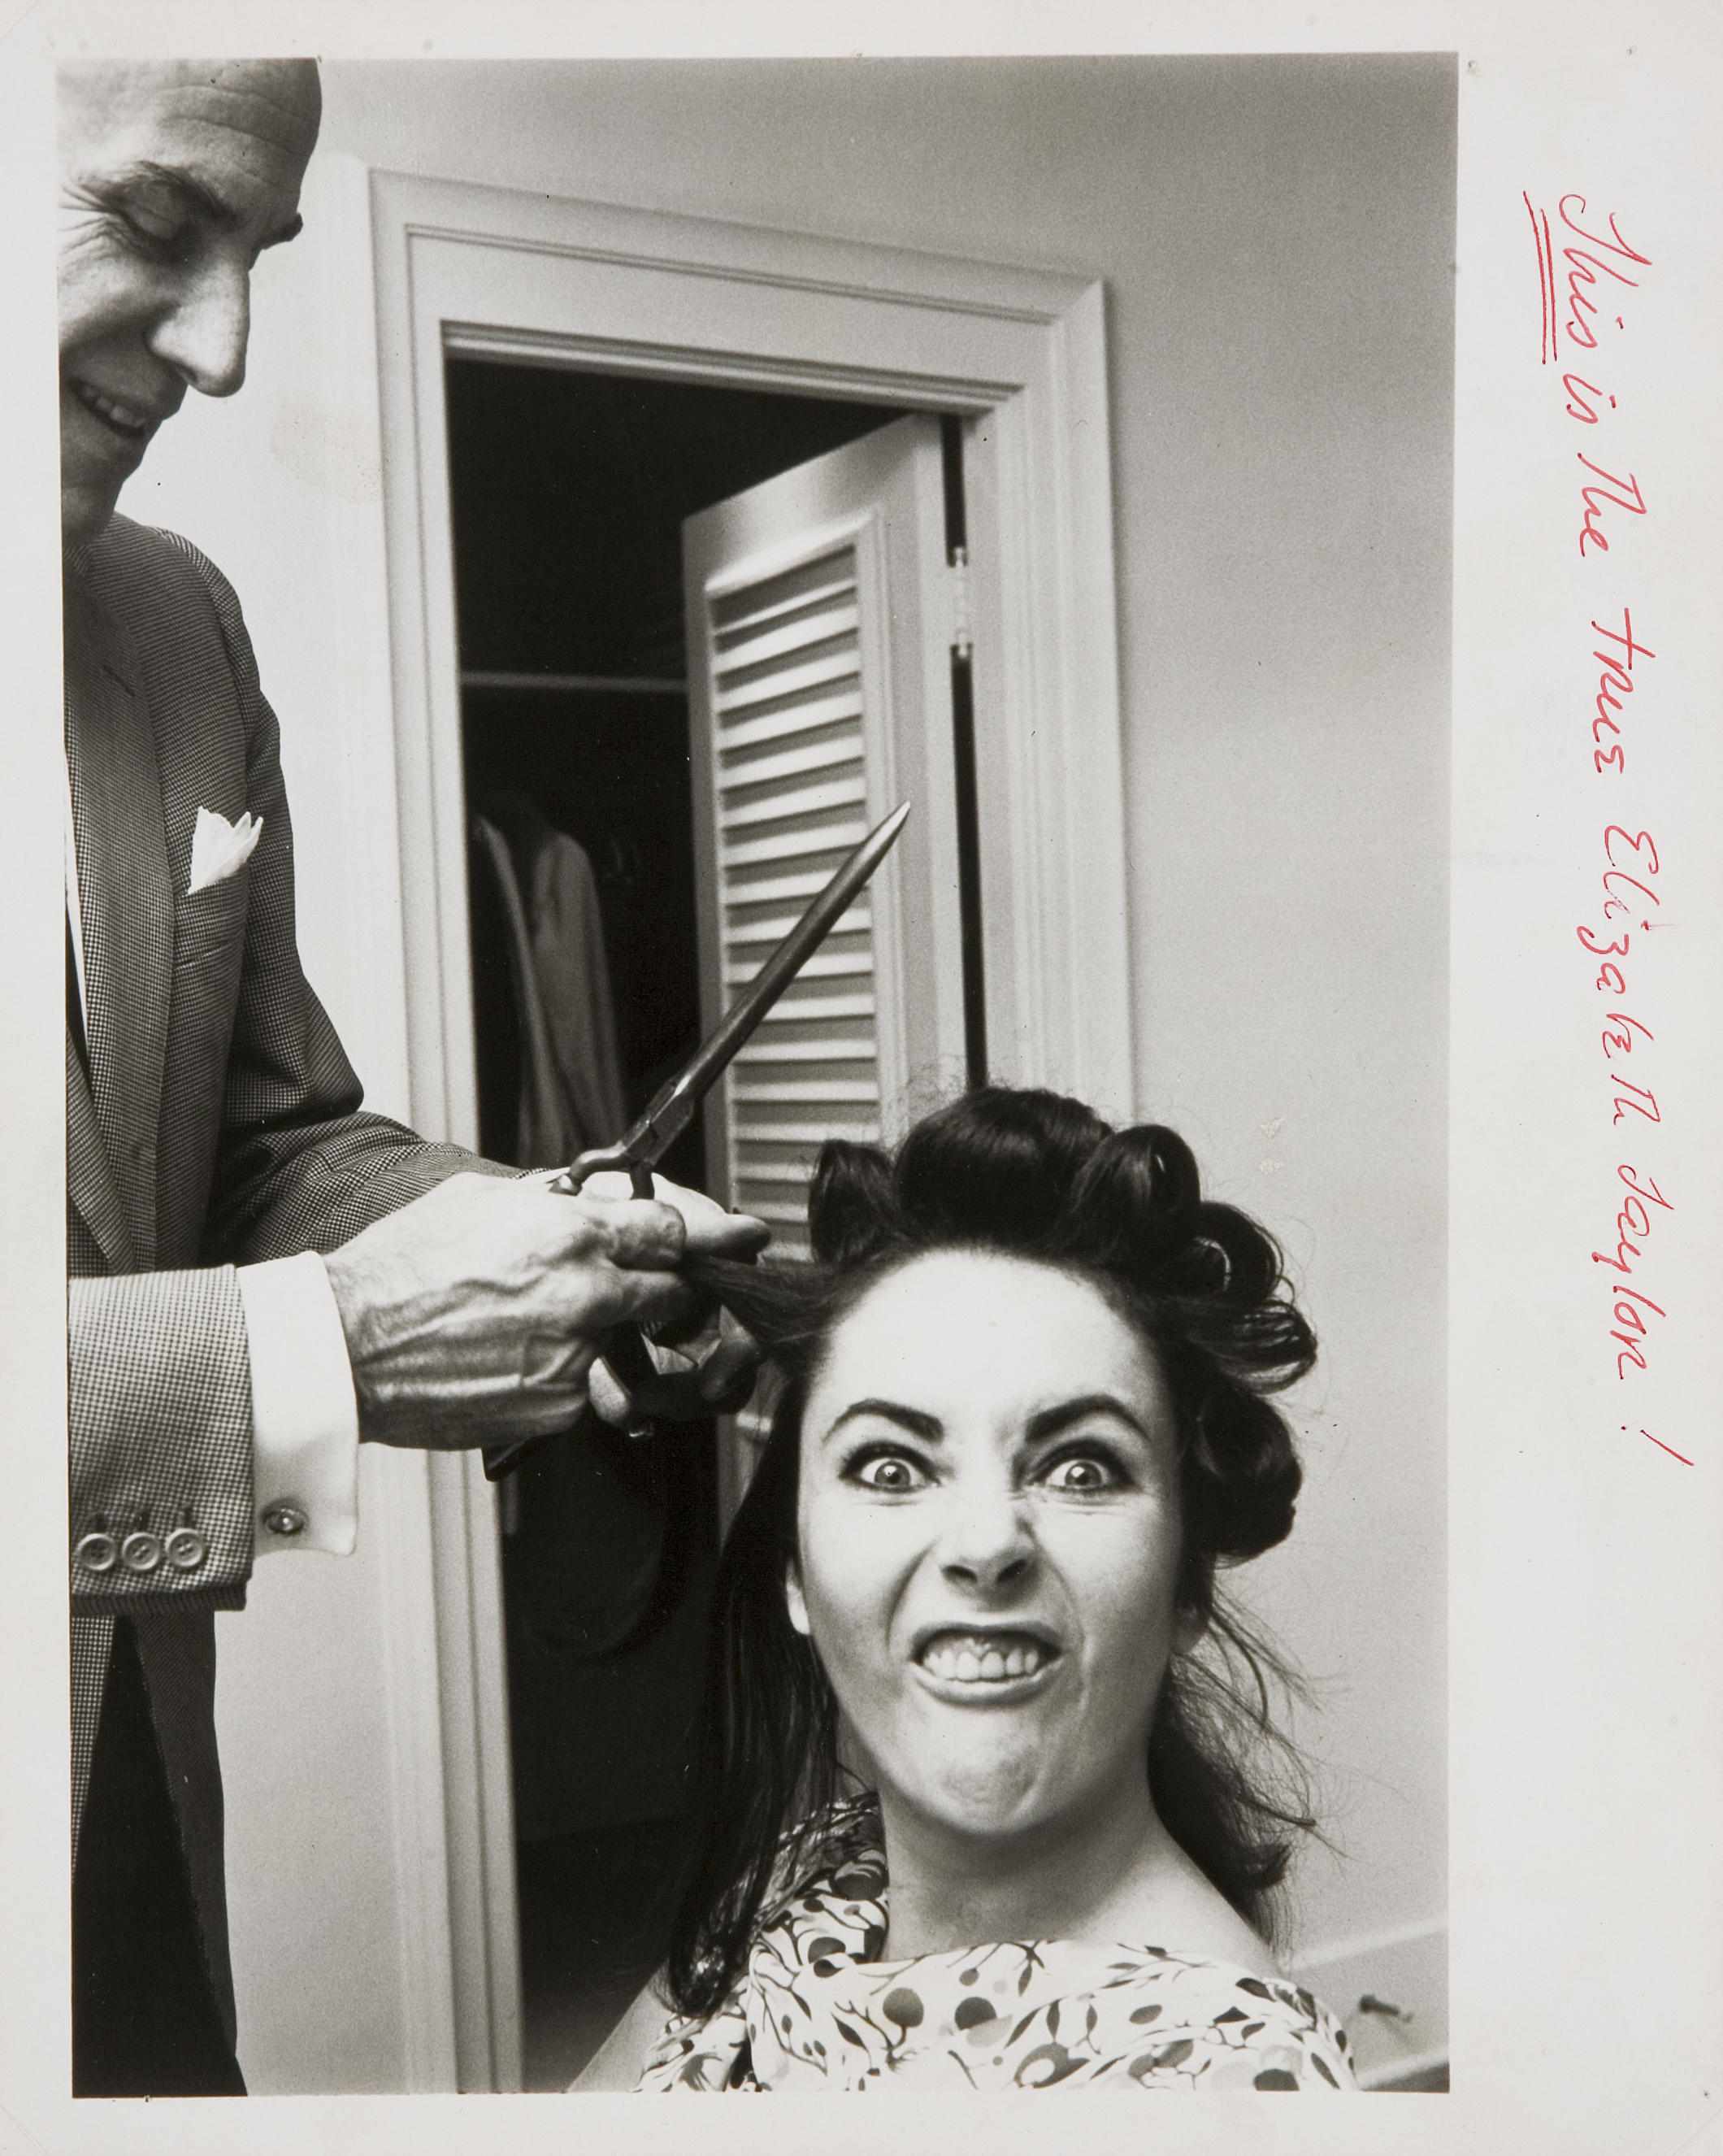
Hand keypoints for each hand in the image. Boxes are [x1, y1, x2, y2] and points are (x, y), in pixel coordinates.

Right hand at [323, 1171, 767, 1449]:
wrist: (349, 1348)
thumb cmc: (400, 1269)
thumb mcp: (478, 1203)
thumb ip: (547, 1203)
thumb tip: (581, 1200)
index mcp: (572, 1235)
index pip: (673, 1232)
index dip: (699, 1238)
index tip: (724, 1240)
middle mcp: (588, 1294)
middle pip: (673, 1293)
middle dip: (668, 1291)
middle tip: (653, 1291)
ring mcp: (578, 1356)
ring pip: (632, 1347)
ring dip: (610, 1339)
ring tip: (549, 1331)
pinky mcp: (559, 1407)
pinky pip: (589, 1390)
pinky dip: (568, 1378)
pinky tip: (516, 1363)